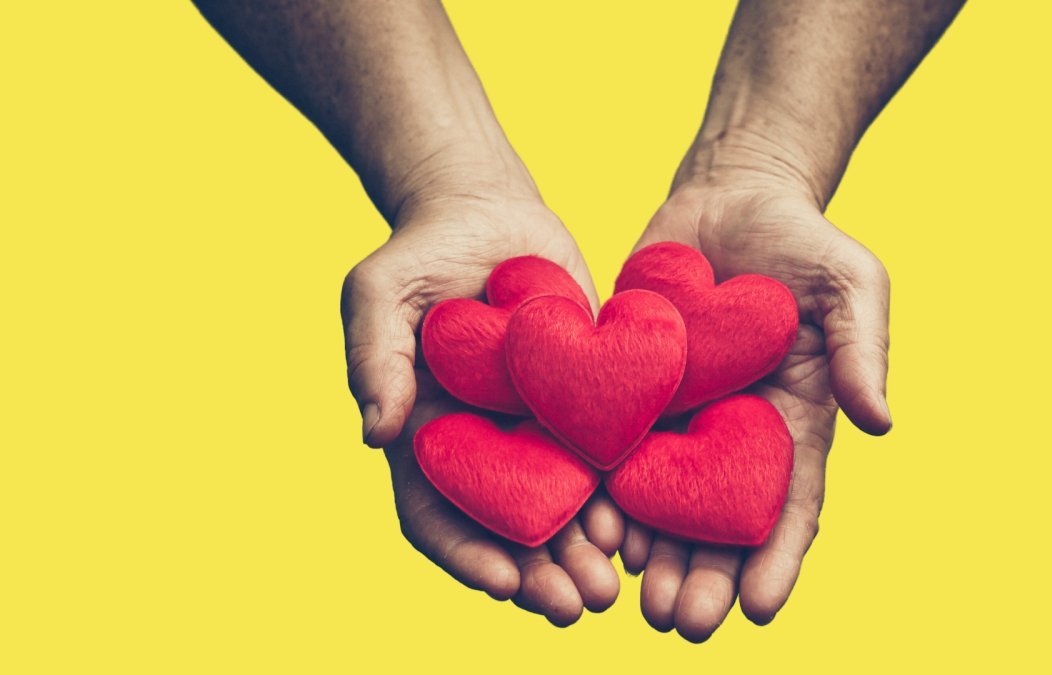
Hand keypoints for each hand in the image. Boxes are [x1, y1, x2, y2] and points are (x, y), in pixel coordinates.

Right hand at [342, 192, 623, 623]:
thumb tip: (374, 434)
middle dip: (539, 573)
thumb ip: (374, 358)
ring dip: (583, 551)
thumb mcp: (380, 292)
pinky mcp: (582, 400)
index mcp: (425, 435)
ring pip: (559, 506)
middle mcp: (481, 444)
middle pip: (505, 527)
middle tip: (578, 606)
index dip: (465, 554)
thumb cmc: (421, 249)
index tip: (503, 586)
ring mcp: (534, 427)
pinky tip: (642, 524)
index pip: (434, 513)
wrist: (488, 211)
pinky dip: (618, 496)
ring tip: (614, 585)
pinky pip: (602, 457)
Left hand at [619, 173, 891, 640]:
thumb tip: (882, 424)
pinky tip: (592, 529)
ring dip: (652, 554)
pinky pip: (615, 450)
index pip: (791, 504)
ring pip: (663, 501)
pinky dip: (605, 493)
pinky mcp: (630, 388)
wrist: (730, 197)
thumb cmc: (801, 237)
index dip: (777, 560)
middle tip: (680, 623)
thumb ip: (861, 348)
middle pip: (720, 520)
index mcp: (793, 422)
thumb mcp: (849, 283)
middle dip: (703, 575)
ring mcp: (680, 416)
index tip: (758, 609)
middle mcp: (735, 432)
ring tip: (633, 597)